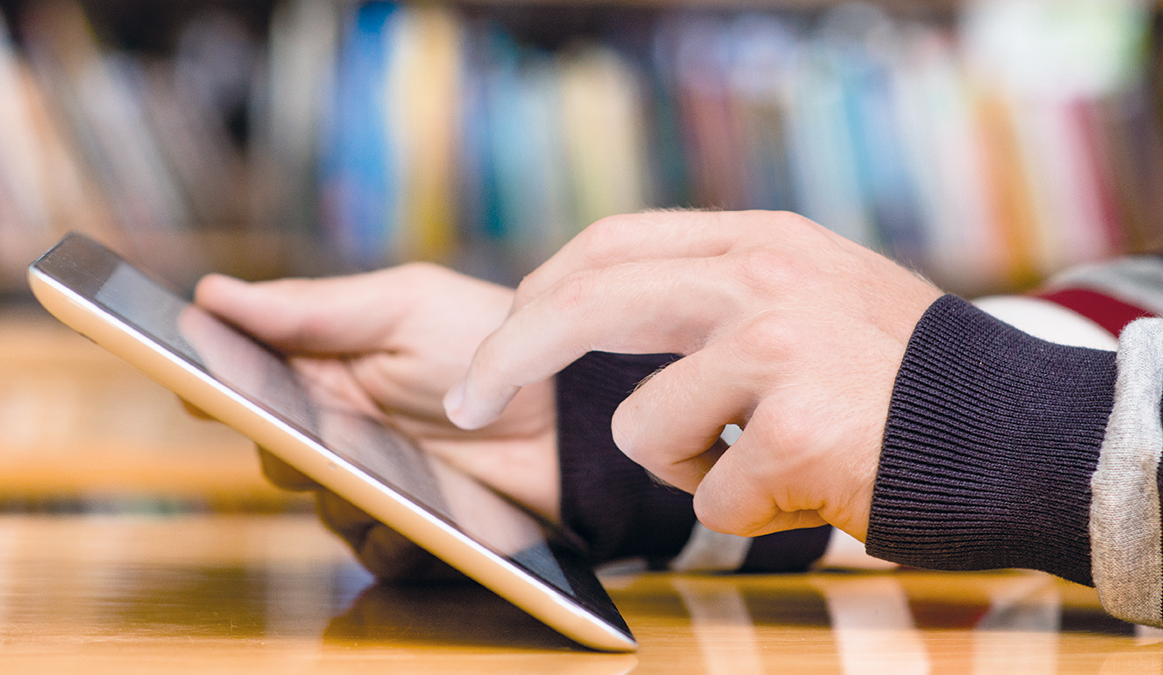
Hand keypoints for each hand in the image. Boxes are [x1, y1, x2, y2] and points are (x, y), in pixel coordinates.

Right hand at [193, 264, 557, 579]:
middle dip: (292, 446)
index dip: (217, 387)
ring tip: (387, 473)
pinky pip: (371, 551)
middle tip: (322, 431)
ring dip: (345, 494)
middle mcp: (345, 427)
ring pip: (321, 506)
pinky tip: (415, 517)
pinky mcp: (413, 529)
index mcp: (330, 366)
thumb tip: (212, 294)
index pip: (249, 383)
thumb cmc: (489, 341)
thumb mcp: (402, 307)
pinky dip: (387, 539)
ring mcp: (379, 480)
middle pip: (277, 454)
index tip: (199, 386)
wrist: (570, 409)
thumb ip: (311, 308)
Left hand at [444, 211, 942, 541]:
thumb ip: (720, 294)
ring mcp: (778, 349)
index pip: (611, 247)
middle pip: (585, 303)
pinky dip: (744, 514)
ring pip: (639, 428)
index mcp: (759, 242)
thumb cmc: (897, 378)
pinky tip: (806, 491)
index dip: (540, 296)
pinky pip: (709, 498)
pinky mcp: (795, 432)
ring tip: (758, 463)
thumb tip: (609, 311)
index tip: (500, 343)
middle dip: (510, 357)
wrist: (1012, 431)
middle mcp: (762, 279)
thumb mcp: (813, 293)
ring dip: (681, 467)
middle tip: (465, 400)